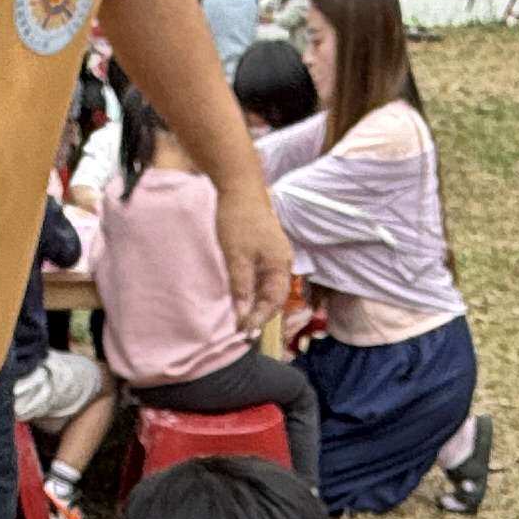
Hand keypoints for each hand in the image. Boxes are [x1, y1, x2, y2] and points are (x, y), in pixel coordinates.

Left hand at [212, 174, 296, 329]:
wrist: (239, 186)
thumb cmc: (238, 220)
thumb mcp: (236, 257)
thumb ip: (241, 287)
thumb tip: (243, 316)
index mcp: (280, 266)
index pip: (274, 303)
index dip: (259, 320)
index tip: (243, 332)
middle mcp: (282, 262)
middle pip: (274, 297)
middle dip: (260, 314)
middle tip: (241, 329)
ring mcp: (275, 254)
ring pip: (268, 286)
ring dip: (255, 302)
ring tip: (240, 315)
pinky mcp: (265, 247)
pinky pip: (262, 275)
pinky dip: (252, 288)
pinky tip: (241, 292)